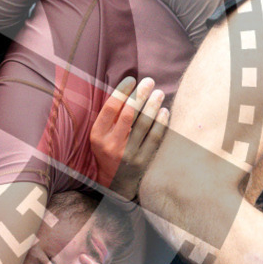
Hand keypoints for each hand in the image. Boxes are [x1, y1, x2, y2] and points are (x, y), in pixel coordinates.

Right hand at [90, 76, 169, 199]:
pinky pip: (154, 138)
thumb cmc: (108, 151)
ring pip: (143, 124)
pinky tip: (164, 111)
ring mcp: (128, 154)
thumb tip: (127, 90)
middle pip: (129, 113)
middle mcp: (111, 145)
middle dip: (140, 94)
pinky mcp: (142, 161)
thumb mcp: (100, 136)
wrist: (114, 184)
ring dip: (152, 105)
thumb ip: (109, 117)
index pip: (111, 107)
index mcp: (98, 135)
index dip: (122, 91)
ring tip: (158, 93)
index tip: (131, 79)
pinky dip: (161, 122)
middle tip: (149, 81)